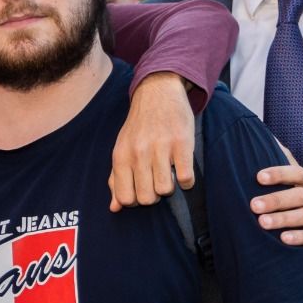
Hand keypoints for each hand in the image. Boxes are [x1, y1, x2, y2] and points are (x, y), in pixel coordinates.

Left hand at [110, 72, 194, 210]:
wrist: (158, 94)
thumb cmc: (139, 127)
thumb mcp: (122, 149)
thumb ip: (116, 179)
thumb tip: (114, 208)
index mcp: (121, 156)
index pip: (125, 198)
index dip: (135, 200)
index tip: (141, 189)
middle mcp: (139, 153)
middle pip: (146, 198)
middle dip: (153, 196)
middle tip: (157, 180)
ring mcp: (160, 148)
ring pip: (165, 190)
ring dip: (170, 186)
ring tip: (169, 172)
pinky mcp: (182, 143)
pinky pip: (187, 178)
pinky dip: (187, 181)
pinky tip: (182, 168)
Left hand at [252, 155, 302, 263]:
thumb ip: (291, 168)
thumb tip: (270, 141)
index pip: (299, 174)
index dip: (280, 173)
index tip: (259, 176)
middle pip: (301, 196)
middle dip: (277, 200)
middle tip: (254, 205)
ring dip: (285, 219)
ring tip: (263, 223)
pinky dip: (301, 237)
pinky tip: (284, 239)